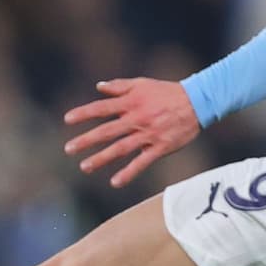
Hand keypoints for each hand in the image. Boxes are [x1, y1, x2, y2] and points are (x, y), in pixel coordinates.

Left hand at [62, 78, 201, 187]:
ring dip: (102, 158)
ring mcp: (148, 134)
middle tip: (68, 149)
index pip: (102, 108)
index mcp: (131, 103)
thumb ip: (119, 86)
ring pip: (121, 148)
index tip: (67, 120)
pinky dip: (129, 173)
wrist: (198, 102)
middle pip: (107, 131)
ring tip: (85, 167)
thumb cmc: (167, 92)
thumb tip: (98, 87)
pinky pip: (142, 162)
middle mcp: (137, 119)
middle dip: (86, 140)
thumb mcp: (142, 84)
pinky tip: (115, 182)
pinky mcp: (160, 147)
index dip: (84, 113)